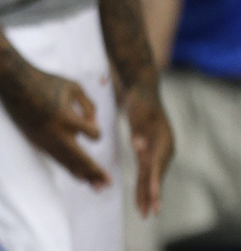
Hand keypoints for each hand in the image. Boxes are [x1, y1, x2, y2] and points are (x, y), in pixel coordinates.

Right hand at [0, 62, 111, 187]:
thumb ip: (89, 104)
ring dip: (84, 176)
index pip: (93, 134)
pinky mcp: (38, 141)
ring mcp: (46, 140)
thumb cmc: (46, 81)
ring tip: (97, 188)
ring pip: (68, 163)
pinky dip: (69, 168)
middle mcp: (57, 134)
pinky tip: (79, 176)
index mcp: (68, 119)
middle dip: (96, 172)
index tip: (89, 121)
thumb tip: (93, 123)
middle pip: (82, 160)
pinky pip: (57, 159)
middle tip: (109, 184)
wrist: (15, 83)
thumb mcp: (73, 86)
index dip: (95, 128)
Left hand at [124, 81, 173, 215]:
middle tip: (149, 213)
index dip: (155, 181)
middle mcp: (162, 150)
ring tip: (143, 212)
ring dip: (146, 194)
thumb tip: (138, 146)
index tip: (154, 195)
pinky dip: (142, 184)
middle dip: (152, 195)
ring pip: (150, 177)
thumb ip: (140, 128)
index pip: (158, 164)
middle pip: (156, 175)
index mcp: (164, 141)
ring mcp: (155, 152)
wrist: (141, 91)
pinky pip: (144, 172)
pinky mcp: (145, 152)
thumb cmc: (141, 99)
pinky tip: (139, 197)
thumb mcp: (140, 111)